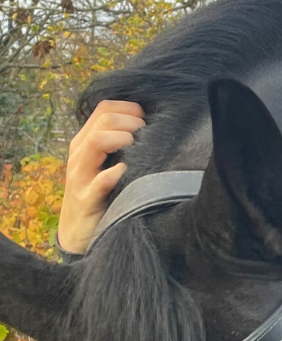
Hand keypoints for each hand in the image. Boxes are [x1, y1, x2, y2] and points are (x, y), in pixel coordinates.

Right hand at [57, 100, 144, 253]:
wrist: (77, 232)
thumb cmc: (98, 195)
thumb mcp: (102, 165)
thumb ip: (116, 145)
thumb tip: (146, 127)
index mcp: (84, 142)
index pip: (103, 109)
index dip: (129, 108)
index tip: (146, 119)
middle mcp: (79, 154)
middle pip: (104, 120)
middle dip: (131, 122)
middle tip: (146, 135)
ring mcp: (81, 176)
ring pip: (96, 141)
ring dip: (122, 139)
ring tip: (136, 147)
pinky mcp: (87, 200)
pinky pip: (100, 181)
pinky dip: (116, 173)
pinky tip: (127, 172)